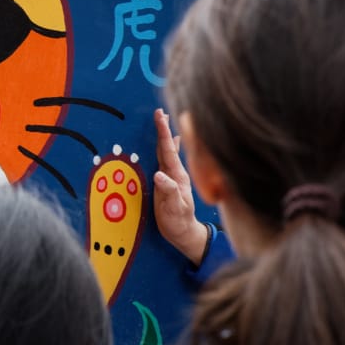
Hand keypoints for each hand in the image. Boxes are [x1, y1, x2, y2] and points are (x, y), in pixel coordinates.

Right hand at [152, 108, 209, 265]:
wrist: (184, 232)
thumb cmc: (178, 222)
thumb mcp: (173, 209)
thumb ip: (168, 192)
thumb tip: (159, 174)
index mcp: (176, 176)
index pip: (168, 150)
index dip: (163, 133)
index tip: (159, 116)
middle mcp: (176, 173)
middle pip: (168, 147)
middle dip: (163, 129)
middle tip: (159, 111)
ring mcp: (173, 176)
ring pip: (167, 151)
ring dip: (164, 136)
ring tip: (163, 120)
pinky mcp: (169, 181)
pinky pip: (166, 159)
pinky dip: (166, 147)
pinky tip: (172, 141)